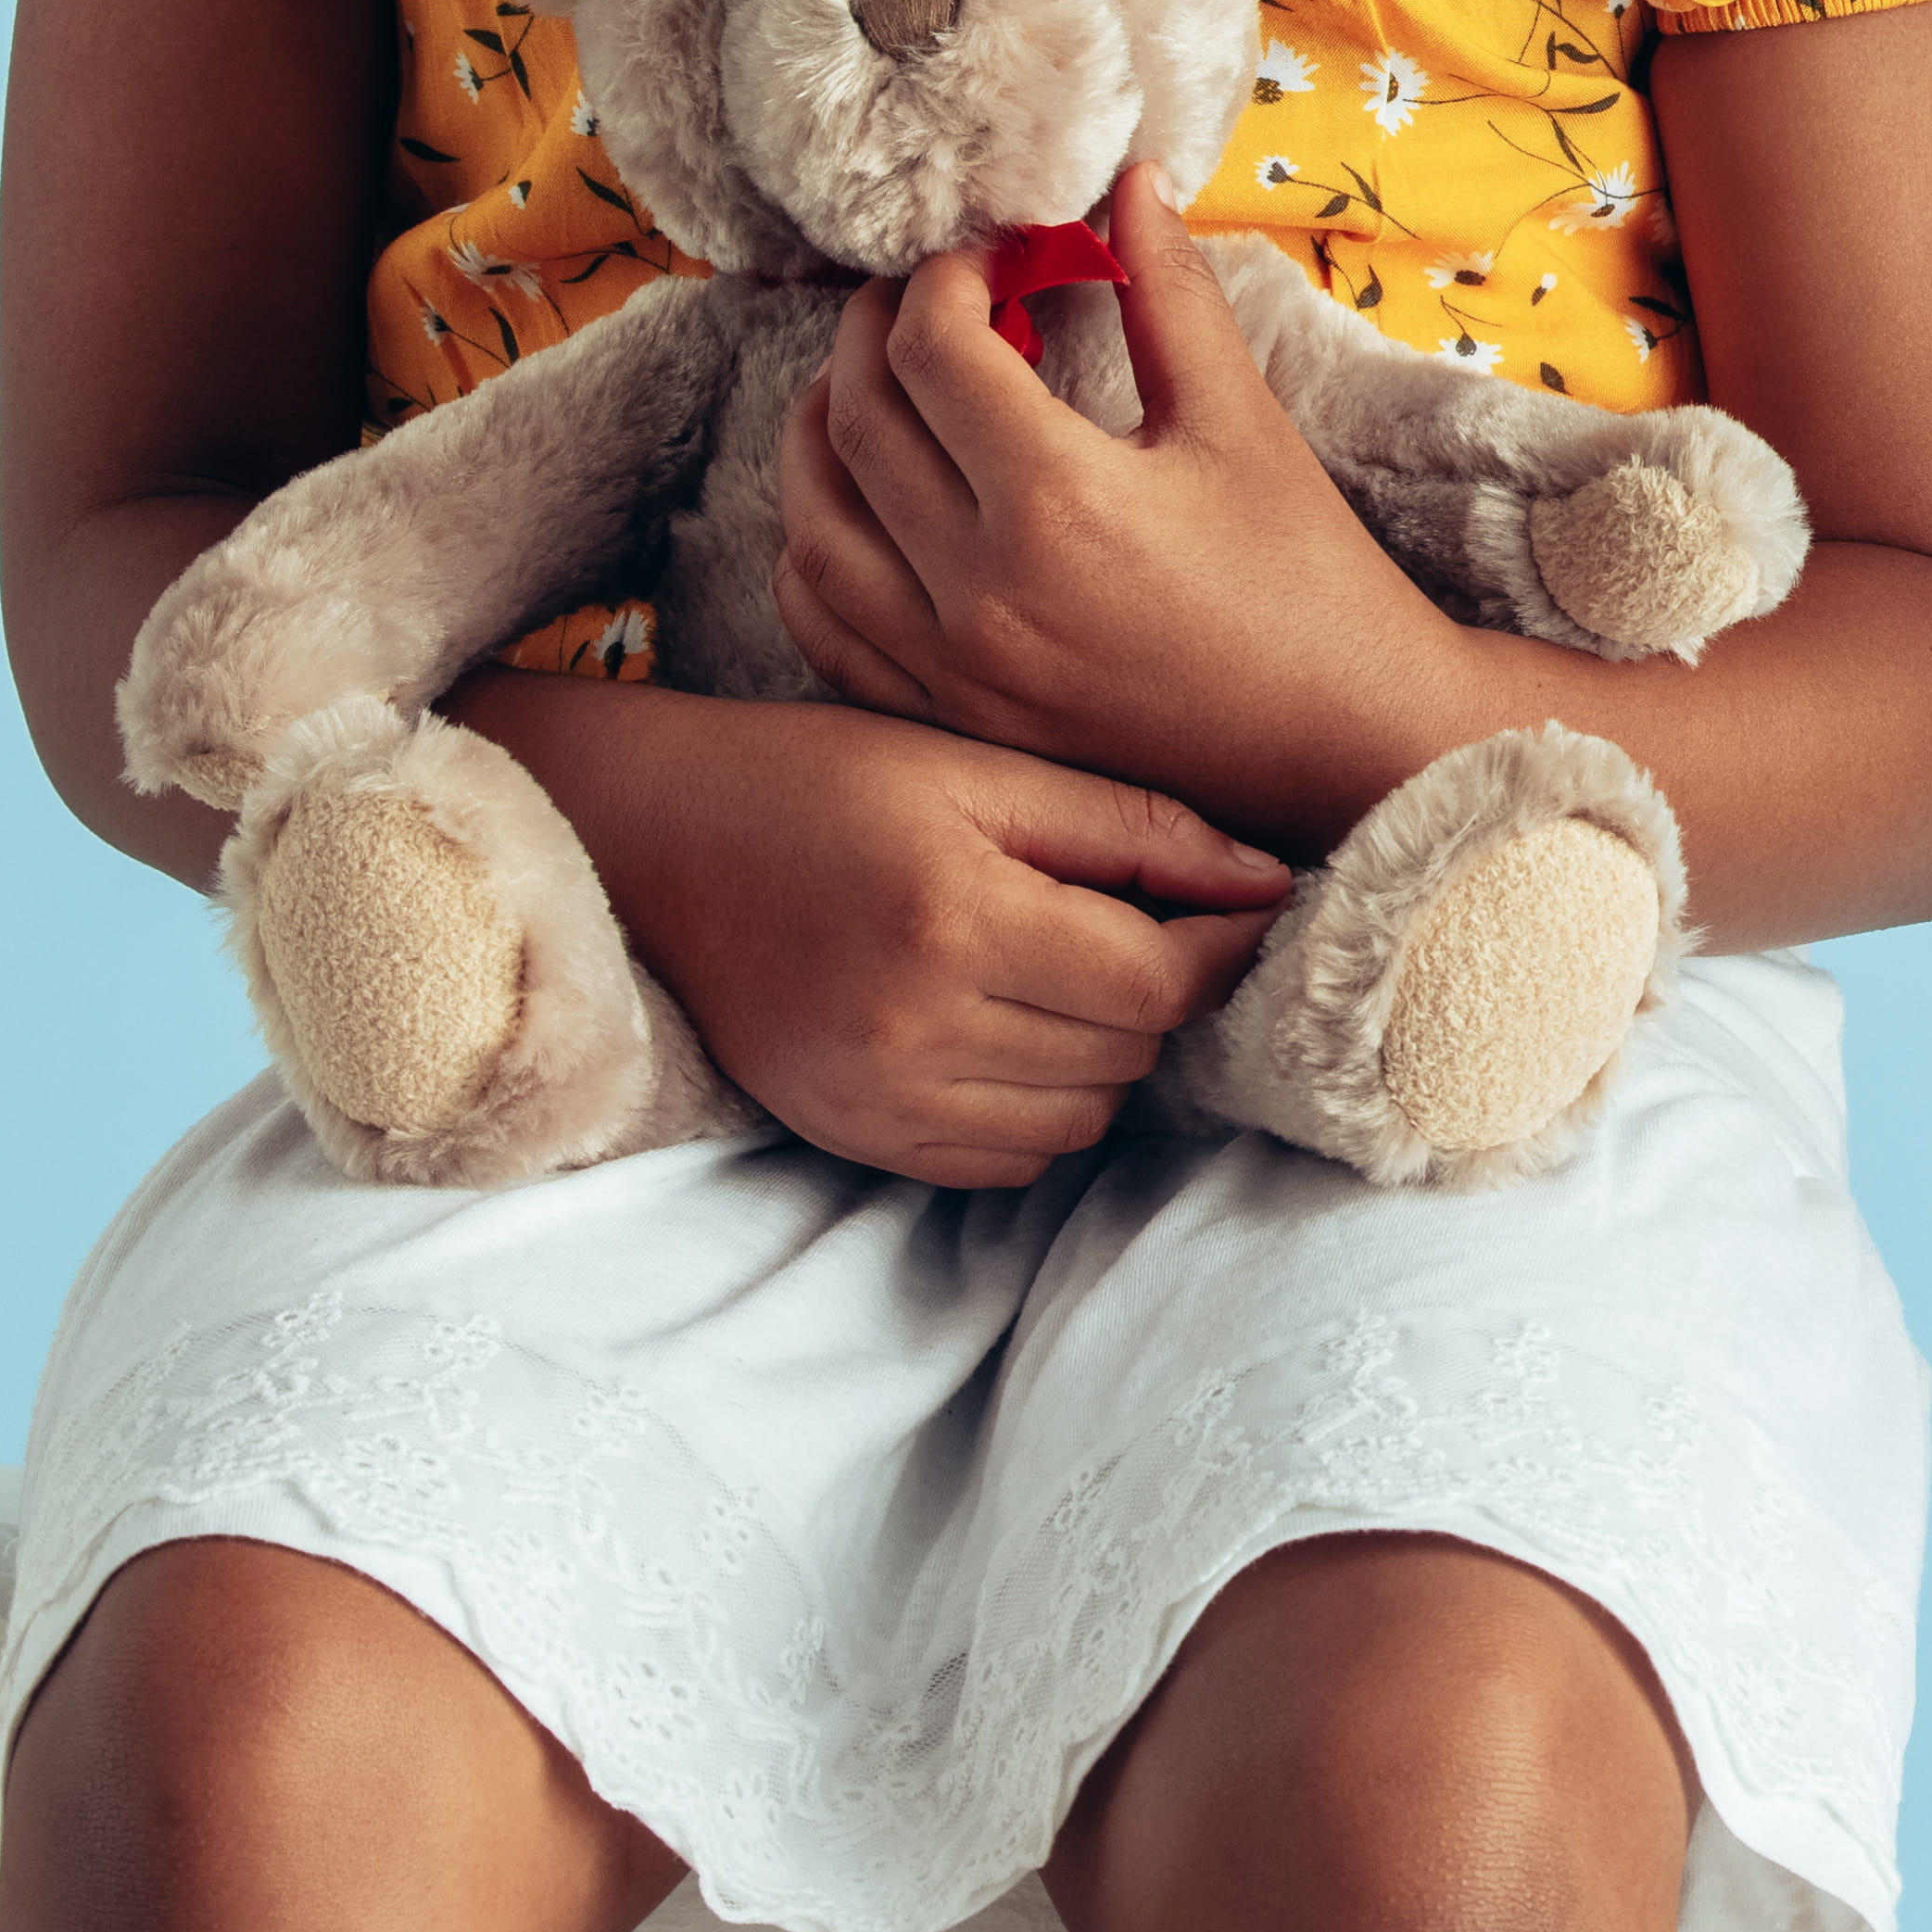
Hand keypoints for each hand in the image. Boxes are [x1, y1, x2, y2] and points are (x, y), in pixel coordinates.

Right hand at [472, 673, 1292, 1189]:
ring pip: (1080, 1119)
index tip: (1237, 907)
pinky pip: (1006, 1162)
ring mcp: (877, 1099)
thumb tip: (1273, 884)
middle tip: (1131, 922)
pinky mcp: (852, 1135)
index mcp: (954, 919)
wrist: (657, 846)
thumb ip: (1136, 830)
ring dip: (1104, 1055)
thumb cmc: (828, 783)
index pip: (1156, 983)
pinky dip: (1039, 1108)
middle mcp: (913, 1029)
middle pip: (1127, 1053)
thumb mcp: (981, 769)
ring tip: (1062, 972)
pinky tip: (1008, 1031)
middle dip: (1157, 991)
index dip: (1222, 949)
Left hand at [779, 169, 1485, 849]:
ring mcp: (953, 668)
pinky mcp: (951, 719)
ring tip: (868, 386)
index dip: (944, 277)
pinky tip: (854, 507)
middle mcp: (980, 590)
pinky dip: (813, 553)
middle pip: (856, 422)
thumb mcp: (1245, 421)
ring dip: (819, 436)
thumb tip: (1133, 182)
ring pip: (812, 525)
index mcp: (1058, 500)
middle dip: (872, 334)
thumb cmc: (1310, 579)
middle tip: (920, 296)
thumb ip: (1172, 292)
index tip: (985, 256)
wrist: (1345, 743)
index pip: (933, 349)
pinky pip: (826, 627)